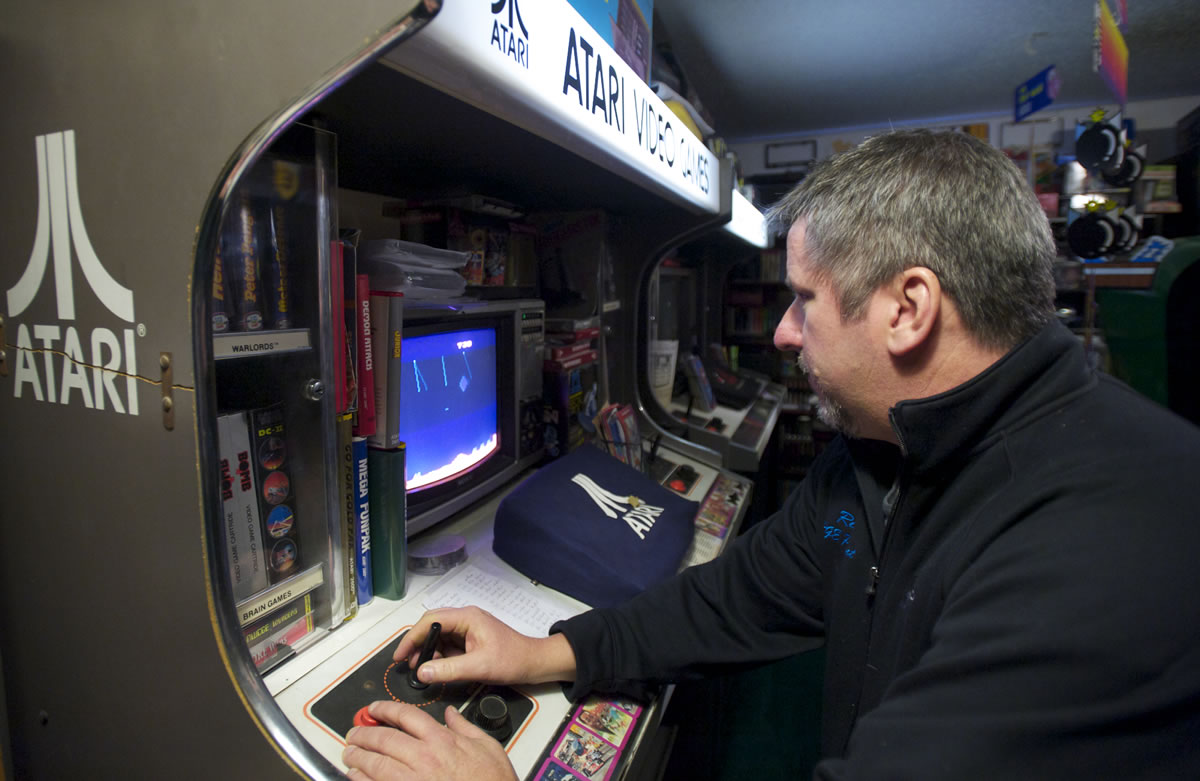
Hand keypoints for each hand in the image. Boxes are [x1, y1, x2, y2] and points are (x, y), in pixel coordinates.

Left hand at [342, 701, 516, 780]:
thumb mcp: (487, 746)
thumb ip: (465, 727)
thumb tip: (451, 715)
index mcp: (442, 740)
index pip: (406, 716)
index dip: (385, 709)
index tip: (374, 709)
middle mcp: (424, 758)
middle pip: (384, 738)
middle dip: (364, 733)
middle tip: (354, 733)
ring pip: (375, 763)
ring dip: (358, 757)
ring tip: (350, 754)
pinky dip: (361, 780)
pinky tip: (356, 777)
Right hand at [393, 606, 576, 686]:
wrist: (534, 663)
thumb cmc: (512, 660)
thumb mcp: (479, 666)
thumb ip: (449, 669)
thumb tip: (421, 671)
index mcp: (467, 617)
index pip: (431, 621)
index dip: (412, 637)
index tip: (400, 656)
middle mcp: (465, 619)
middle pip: (431, 626)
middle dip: (417, 644)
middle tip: (407, 664)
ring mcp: (468, 629)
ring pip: (438, 636)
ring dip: (428, 652)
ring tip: (422, 670)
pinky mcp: (470, 640)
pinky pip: (448, 645)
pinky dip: (439, 656)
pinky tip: (437, 669)